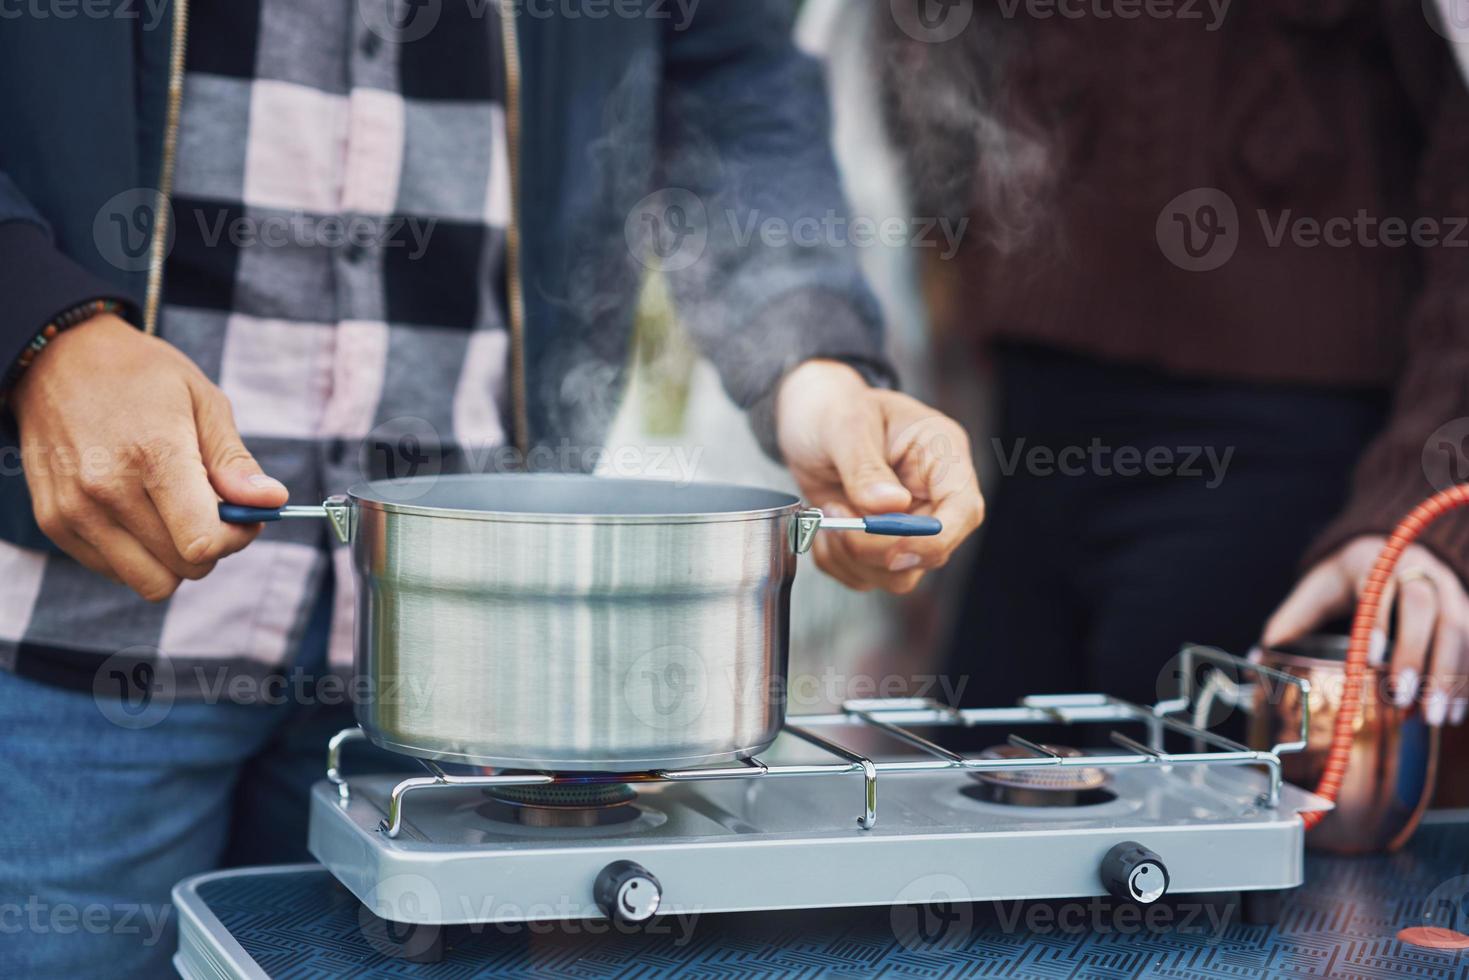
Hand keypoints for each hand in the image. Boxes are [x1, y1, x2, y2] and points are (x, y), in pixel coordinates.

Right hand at [11, 314, 286, 599]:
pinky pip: (114, 571)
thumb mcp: (203, 401)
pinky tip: (138, 511)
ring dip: (173, 557)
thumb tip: (272, 502)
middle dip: (210, 546)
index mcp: (153, 455)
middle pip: (182, 568)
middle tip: (209, 508)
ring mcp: (74, 510)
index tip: (242, 515)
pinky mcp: (53, 522)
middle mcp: (106, 489)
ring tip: (173, 511)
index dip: (236, 538)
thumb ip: (235, 461)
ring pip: (149, 581)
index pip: (202, 543)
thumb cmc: (143, 377)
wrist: (59, 360)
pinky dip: (137, 554)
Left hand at [776, 359, 982, 593]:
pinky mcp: (878, 545)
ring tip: (827, 511)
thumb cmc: (832, 409)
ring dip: (853, 556)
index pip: (964, 509)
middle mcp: (932, 496)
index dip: (937, 539)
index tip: (896, 550)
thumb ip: (865, 466)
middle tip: (835, 513)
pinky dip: (836, 561)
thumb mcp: (845, 423)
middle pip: (931, 551)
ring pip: (898, 574)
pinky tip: (822, 525)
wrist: (807, 420)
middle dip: (876, 547)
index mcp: (942, 455)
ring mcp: (906, 524)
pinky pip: (864, 576)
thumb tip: (891, 505)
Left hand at [1263, 536, 1468, 726]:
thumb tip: (1257, 658)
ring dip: (1451, 674)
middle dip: (1416, 655)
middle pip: (1425, 608)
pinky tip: (1456, 711)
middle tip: (1403, 697)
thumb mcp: (1316, 587)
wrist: (1392, 544)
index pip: (1380, 589)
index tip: (1369, 658)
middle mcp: (1418, 570)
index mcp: (1376, 562)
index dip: (1379, 623)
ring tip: (1436, 716)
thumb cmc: (1350, 575)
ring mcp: (1448, 588)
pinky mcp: (1465, 608)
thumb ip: (1291, 619)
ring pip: (1458, 627)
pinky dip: (1467, 678)